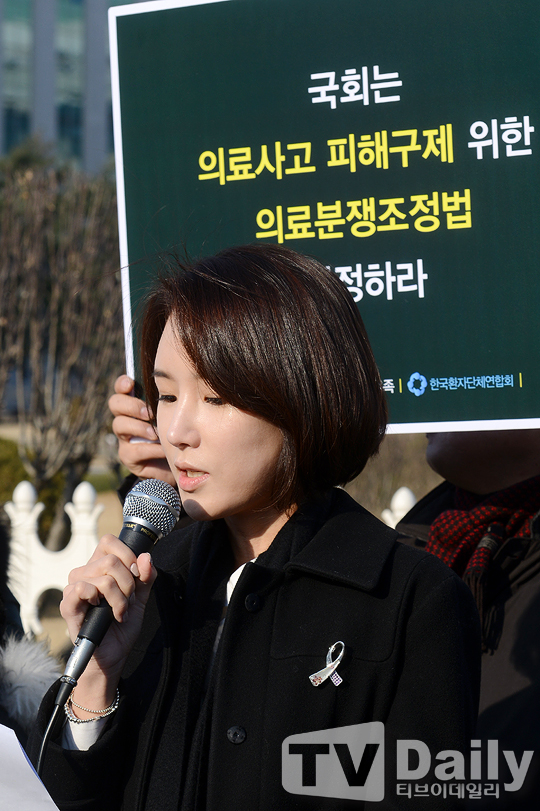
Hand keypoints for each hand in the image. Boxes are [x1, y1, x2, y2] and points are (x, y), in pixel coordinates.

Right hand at [60, 536, 156, 711]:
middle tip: (128, 601)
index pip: (108, 542)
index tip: (136, 575)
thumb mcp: (141, 598)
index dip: (127, 555)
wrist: (114, 656)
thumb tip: (146, 557)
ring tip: (118, 612)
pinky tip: (103, 612)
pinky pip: (81, 588)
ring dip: (118, 598)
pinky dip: (100, 600)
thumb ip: (146, 577)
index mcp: (99, 567)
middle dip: (128, 584)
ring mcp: (74, 589)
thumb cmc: (122, 627)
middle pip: (111, 560)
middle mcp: (84, 574)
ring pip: (102, 576)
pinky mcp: (68, 606)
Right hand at [109, 374, 175, 486]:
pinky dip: (150, 449)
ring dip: (139, 428)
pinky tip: (162, 450)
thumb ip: (169, 401)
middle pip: (115, 403)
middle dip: (131, 406)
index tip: (130, 383)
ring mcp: (125, 437)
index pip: (121, 388)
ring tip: (155, 434)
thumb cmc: (176, 432)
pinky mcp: (128, 456)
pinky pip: (133, 450)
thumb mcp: (173, 415)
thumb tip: (173, 384)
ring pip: (120, 425)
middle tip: (148, 414)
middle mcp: (126, 418)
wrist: (179, 462)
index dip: (122, 384)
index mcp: (136, 403)